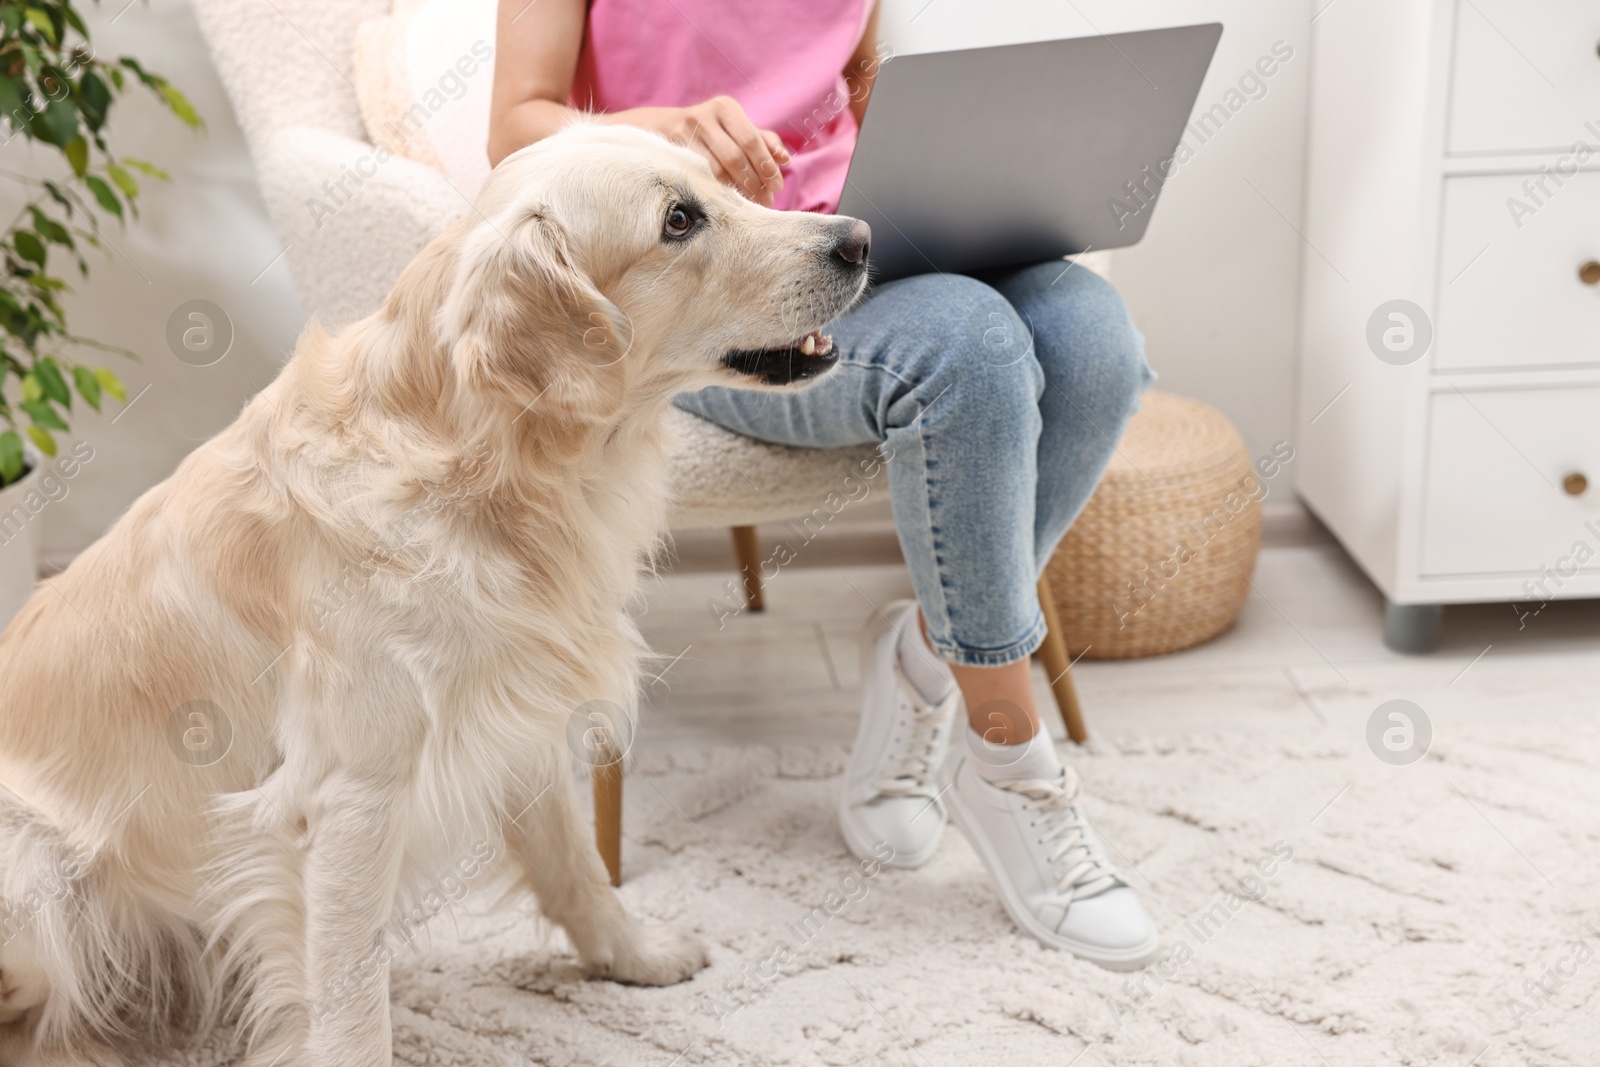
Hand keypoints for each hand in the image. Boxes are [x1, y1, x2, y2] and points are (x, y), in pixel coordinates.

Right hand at [632, 97, 790, 205]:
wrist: (661, 129)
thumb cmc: (711, 132)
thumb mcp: (736, 129)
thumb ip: (763, 141)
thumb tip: (784, 159)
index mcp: (726, 108)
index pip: (752, 140)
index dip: (766, 165)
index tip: (777, 186)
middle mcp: (705, 116)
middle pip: (736, 157)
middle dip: (755, 182)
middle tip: (767, 200)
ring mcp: (685, 134)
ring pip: (717, 171)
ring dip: (738, 191)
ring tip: (751, 204)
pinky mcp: (672, 152)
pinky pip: (700, 178)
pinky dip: (718, 192)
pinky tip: (729, 201)